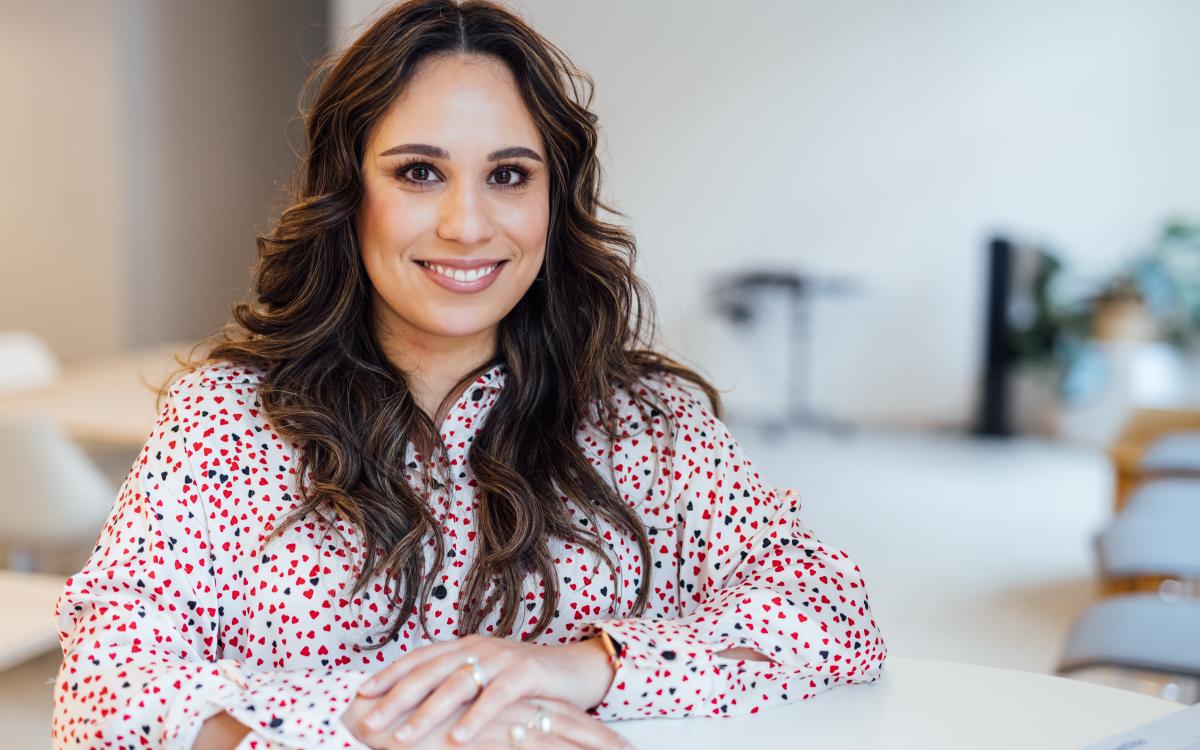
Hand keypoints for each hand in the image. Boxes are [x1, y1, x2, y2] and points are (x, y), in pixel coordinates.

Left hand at [348, 634, 614, 745]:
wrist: (578, 669)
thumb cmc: (527, 681)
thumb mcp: (488, 679)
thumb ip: (458, 686)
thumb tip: (417, 707)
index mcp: (464, 646)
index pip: (419, 658)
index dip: (389, 674)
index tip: (361, 694)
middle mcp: (478, 647)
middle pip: (429, 672)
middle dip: (396, 699)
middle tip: (370, 724)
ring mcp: (501, 658)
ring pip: (456, 685)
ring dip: (427, 713)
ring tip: (403, 737)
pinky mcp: (526, 672)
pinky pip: (494, 697)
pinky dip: (474, 718)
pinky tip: (457, 739)